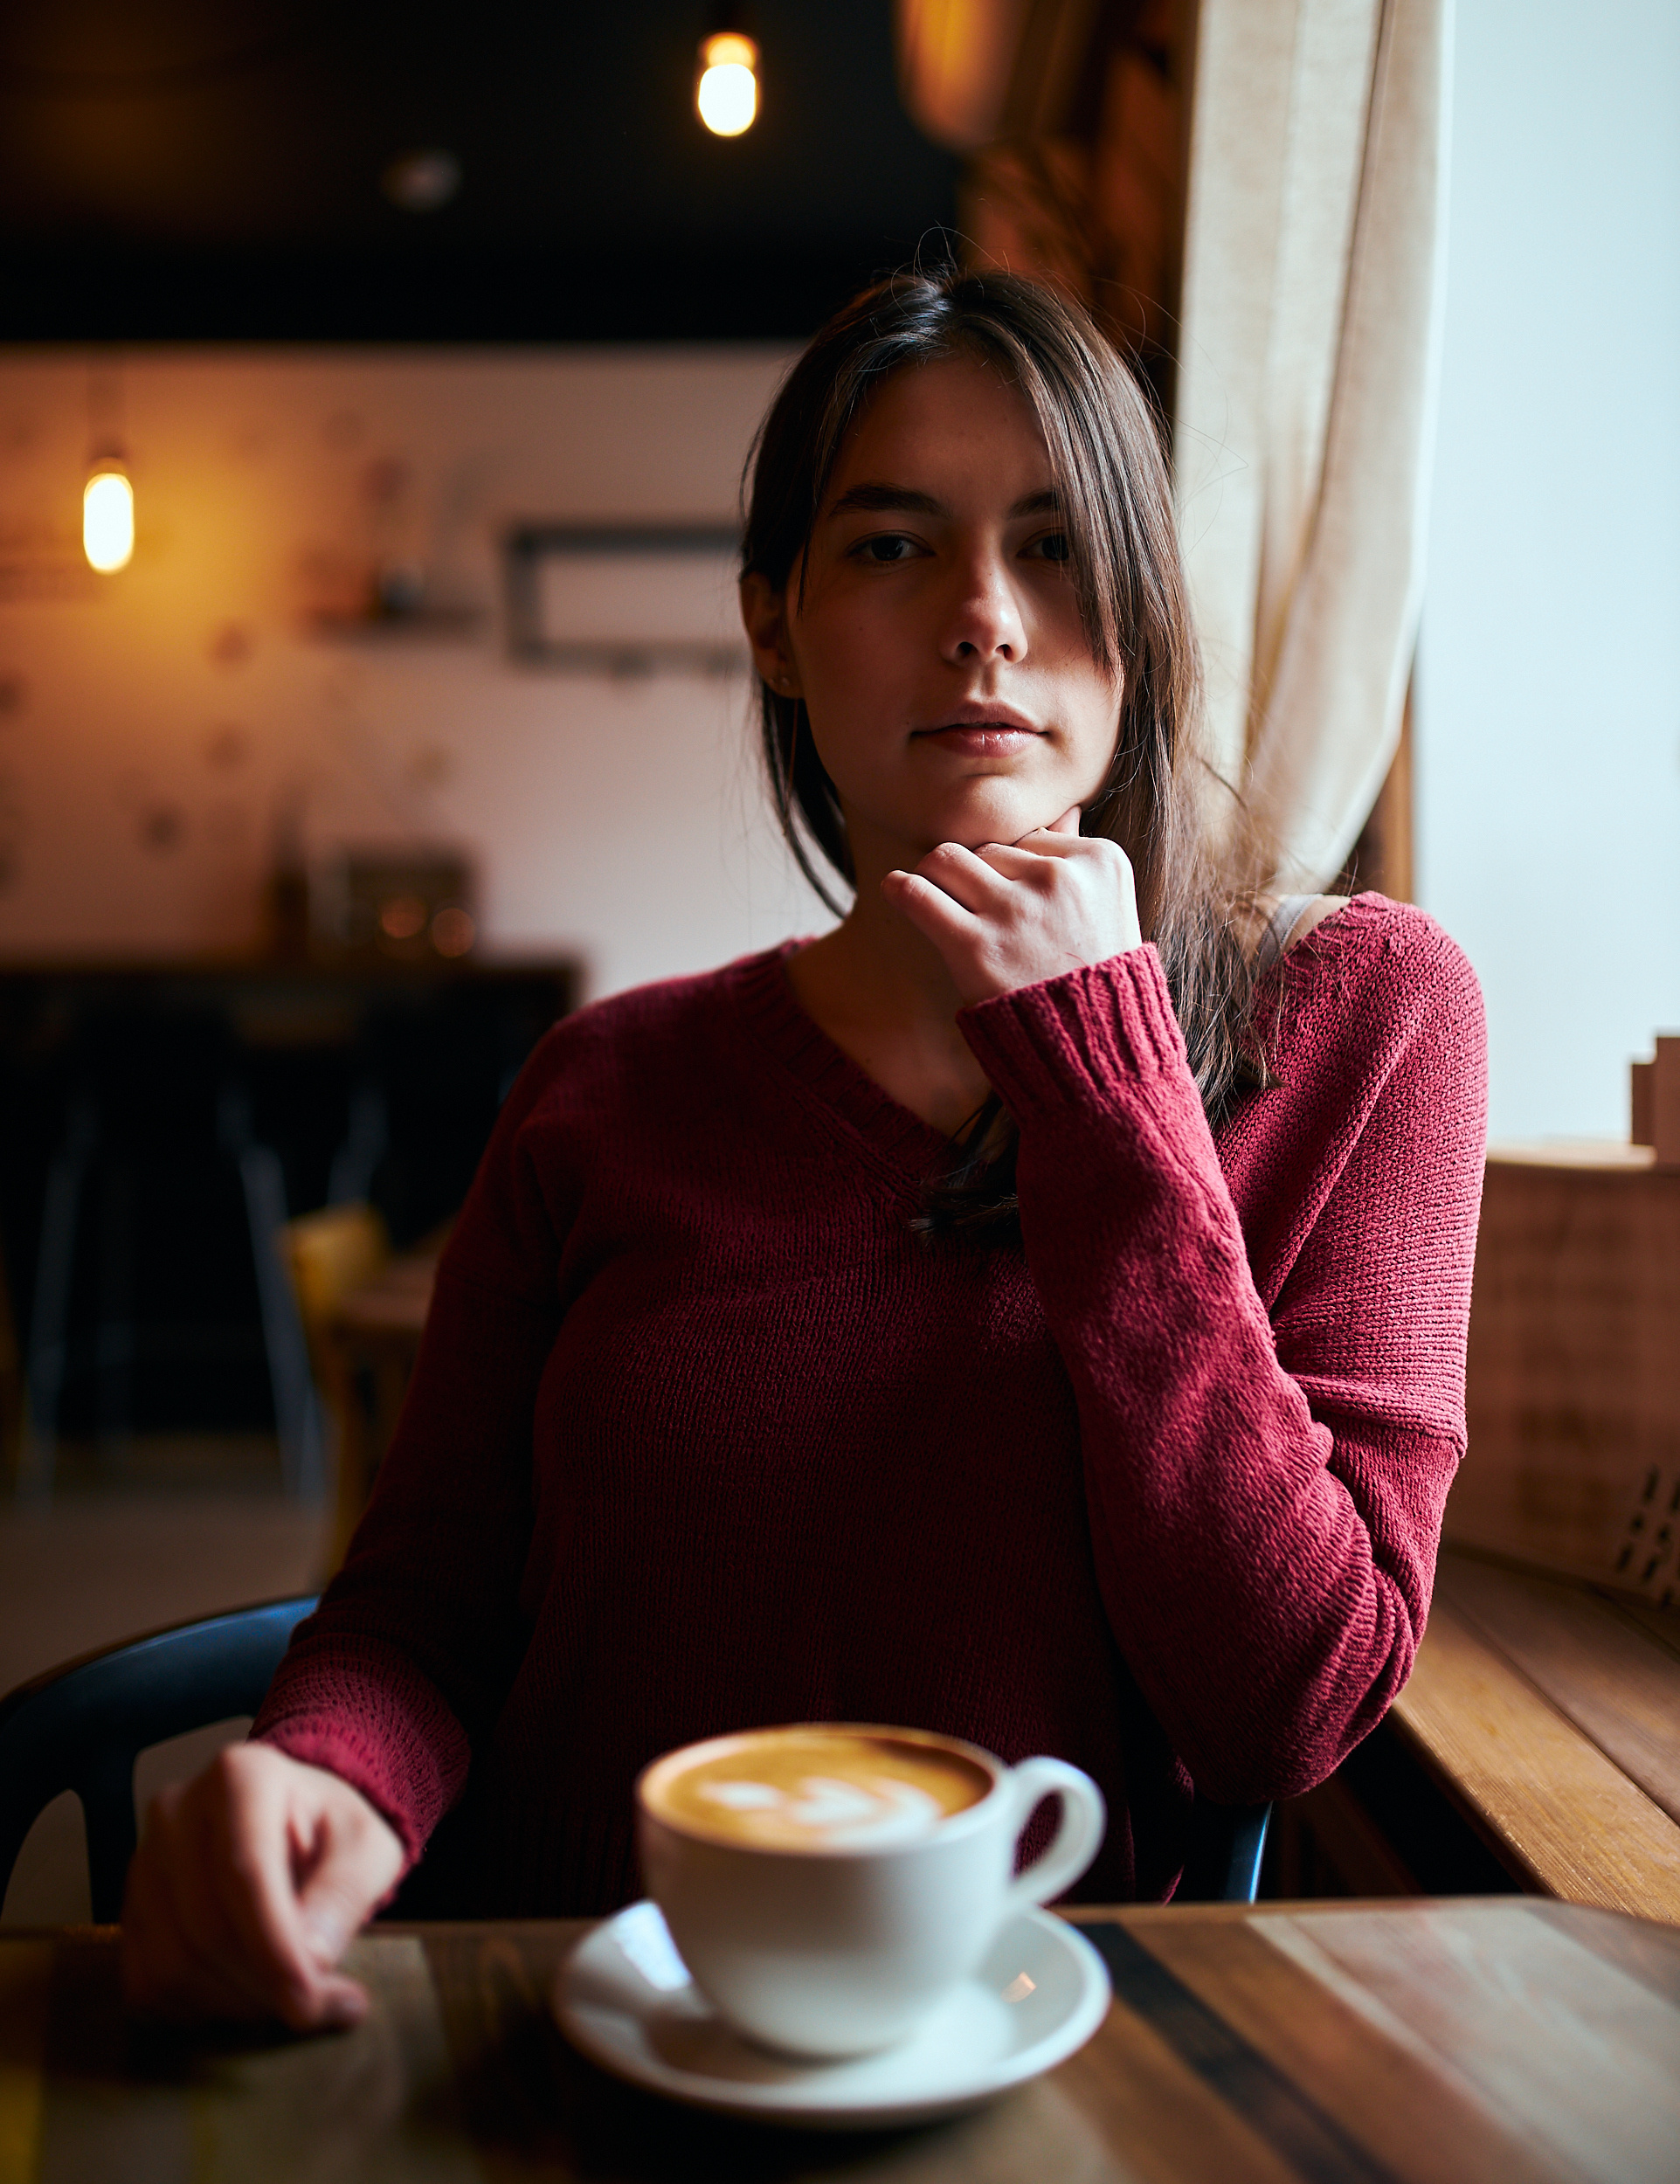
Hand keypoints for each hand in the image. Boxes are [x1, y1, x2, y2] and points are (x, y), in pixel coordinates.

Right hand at [121, 1742, 404, 2030]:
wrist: (289, 1824)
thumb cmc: (329, 1832)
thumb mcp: (366, 1846)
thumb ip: (346, 1892)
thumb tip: (311, 1957)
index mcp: (241, 1776)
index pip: (245, 1873)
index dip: (274, 1949)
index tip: (307, 2001)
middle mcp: (176, 1812)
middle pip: (205, 1927)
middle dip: (263, 1986)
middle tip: (315, 2005)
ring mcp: (143, 1862)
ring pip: (170, 1965)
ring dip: (234, 2005)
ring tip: (285, 1999)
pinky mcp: (129, 1911)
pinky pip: (146, 1985)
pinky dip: (197, 2012)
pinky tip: (243, 1998)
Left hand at [882, 807, 1142, 1006]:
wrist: (1096, 1048)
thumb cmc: (1098, 978)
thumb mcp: (1110, 908)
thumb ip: (1080, 856)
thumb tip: (1064, 810)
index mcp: (1098, 860)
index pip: (1028, 838)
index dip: (1012, 868)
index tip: (1010, 897)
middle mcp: (1058, 878)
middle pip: (988, 850)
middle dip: (975, 876)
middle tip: (974, 909)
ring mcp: (1016, 911)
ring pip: (948, 860)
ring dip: (936, 877)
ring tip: (934, 895)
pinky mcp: (976, 946)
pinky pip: (920, 895)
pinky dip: (901, 889)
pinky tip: (894, 888)